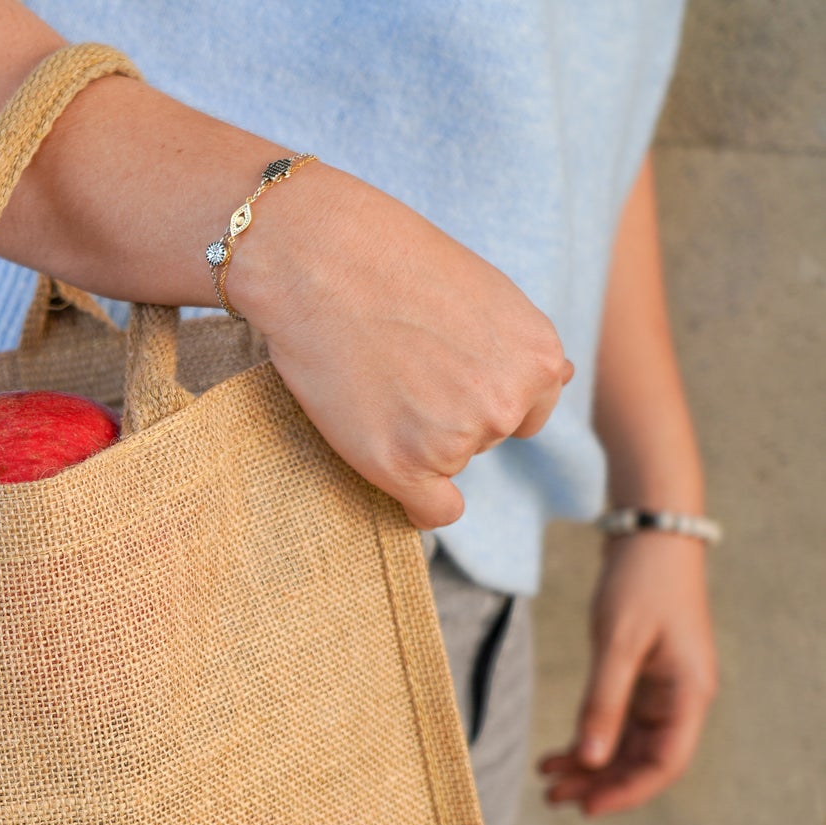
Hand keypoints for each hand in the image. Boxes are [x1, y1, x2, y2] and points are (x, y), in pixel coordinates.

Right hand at [230, 169, 574, 529]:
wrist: (319, 260)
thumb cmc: (391, 262)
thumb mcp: (487, 292)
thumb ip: (515, 347)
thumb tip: (558, 379)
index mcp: (539, 359)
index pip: (527, 412)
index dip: (479, 396)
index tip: (440, 376)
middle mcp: (507, 405)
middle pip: (486, 440)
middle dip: (448, 416)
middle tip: (398, 371)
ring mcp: (456, 440)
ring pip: (449, 465)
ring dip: (417, 441)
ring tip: (376, 383)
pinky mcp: (404, 466)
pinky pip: (433, 512)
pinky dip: (417, 503)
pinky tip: (391, 465)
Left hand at [538, 533, 716, 815]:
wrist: (648, 536)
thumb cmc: (640, 584)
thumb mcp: (617, 645)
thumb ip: (603, 703)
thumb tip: (592, 758)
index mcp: (688, 695)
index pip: (664, 763)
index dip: (626, 792)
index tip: (586, 808)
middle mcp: (680, 699)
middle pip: (642, 760)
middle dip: (599, 783)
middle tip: (551, 799)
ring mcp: (661, 690)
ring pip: (625, 744)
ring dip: (588, 764)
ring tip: (546, 780)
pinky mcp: (641, 679)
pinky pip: (615, 722)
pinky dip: (587, 738)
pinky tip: (556, 752)